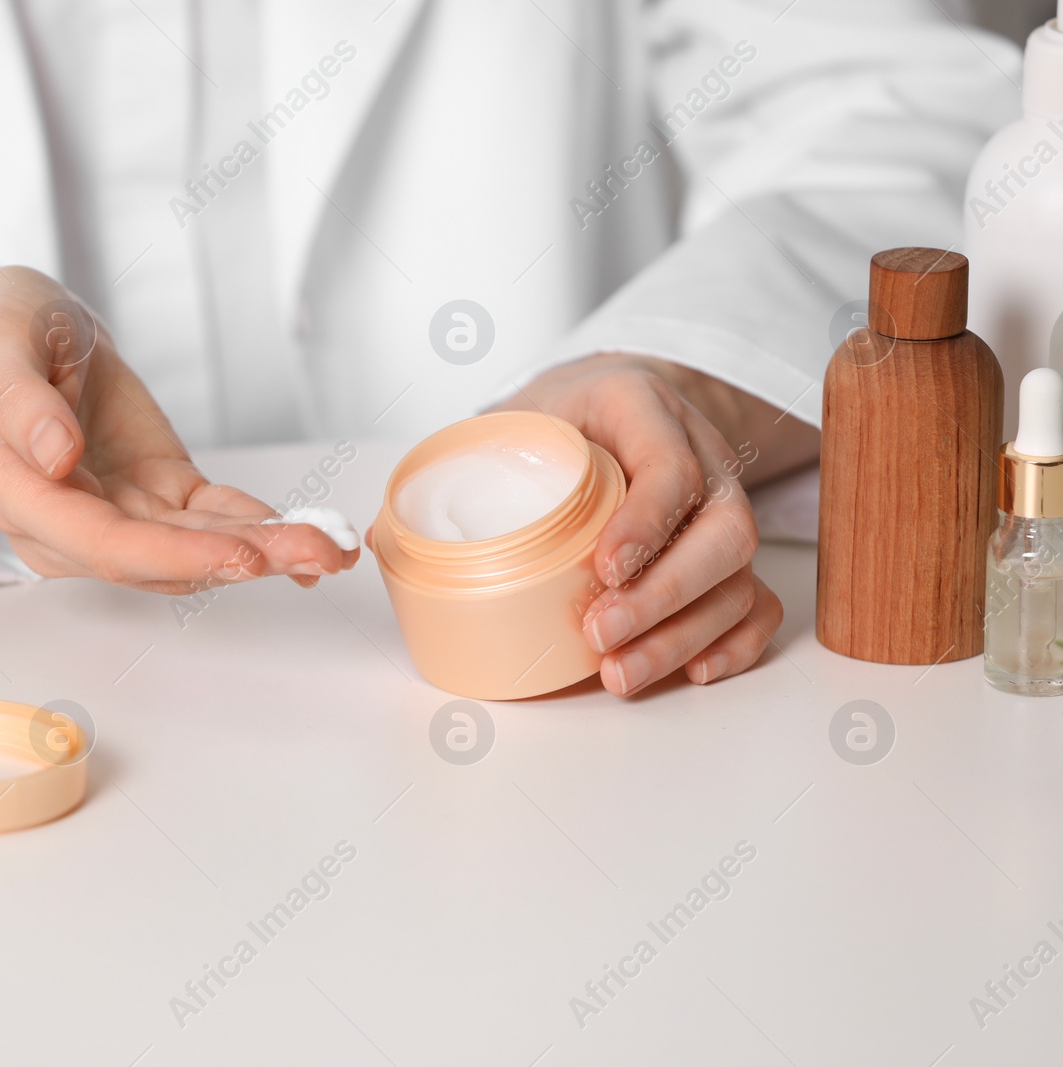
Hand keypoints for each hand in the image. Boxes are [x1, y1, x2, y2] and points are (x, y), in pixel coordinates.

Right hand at [0, 267, 357, 592]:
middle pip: (160, 559)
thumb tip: (56, 455)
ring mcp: (118, 513)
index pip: (101, 542)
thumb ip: (20, 403)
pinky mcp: (158, 494)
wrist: (16, 331)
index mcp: (20, 495)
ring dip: (268, 552)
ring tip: (333, 548)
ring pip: (196, 549)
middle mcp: (70, 525)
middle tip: (316, 551)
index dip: (174, 555)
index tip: (240, 552)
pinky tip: (313, 539)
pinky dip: (265, 529)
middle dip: (242, 559)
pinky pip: (213, 521)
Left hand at [503, 354, 803, 695]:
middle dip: (664, 596)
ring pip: (738, 576)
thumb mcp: (516, 414)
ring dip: (683, 634)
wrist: (605, 399)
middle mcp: (703, 453)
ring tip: (620, 673)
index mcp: (643, 406)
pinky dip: (735, 641)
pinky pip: (758, 599)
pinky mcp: (726, 549)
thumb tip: (409, 530)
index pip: (671, 466)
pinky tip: (693, 669)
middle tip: (600, 636)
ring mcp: (721, 504)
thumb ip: (479, 460)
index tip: (604, 570)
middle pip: (724, 531)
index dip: (645, 524)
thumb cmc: (558, 413)